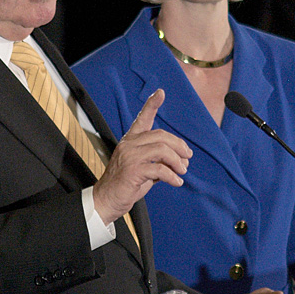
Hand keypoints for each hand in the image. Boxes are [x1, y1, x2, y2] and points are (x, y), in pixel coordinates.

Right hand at [93, 89, 191, 224]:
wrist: (107, 200)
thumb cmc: (126, 184)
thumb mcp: (144, 168)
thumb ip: (158, 160)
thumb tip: (181, 160)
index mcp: (130, 141)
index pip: (142, 118)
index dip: (151, 104)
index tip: (160, 92)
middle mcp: (129, 145)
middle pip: (161, 136)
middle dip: (179, 146)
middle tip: (187, 158)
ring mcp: (130, 157)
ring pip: (162, 150)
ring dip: (177, 161)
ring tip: (182, 170)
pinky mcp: (132, 171)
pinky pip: (160, 169)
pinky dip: (172, 176)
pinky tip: (177, 181)